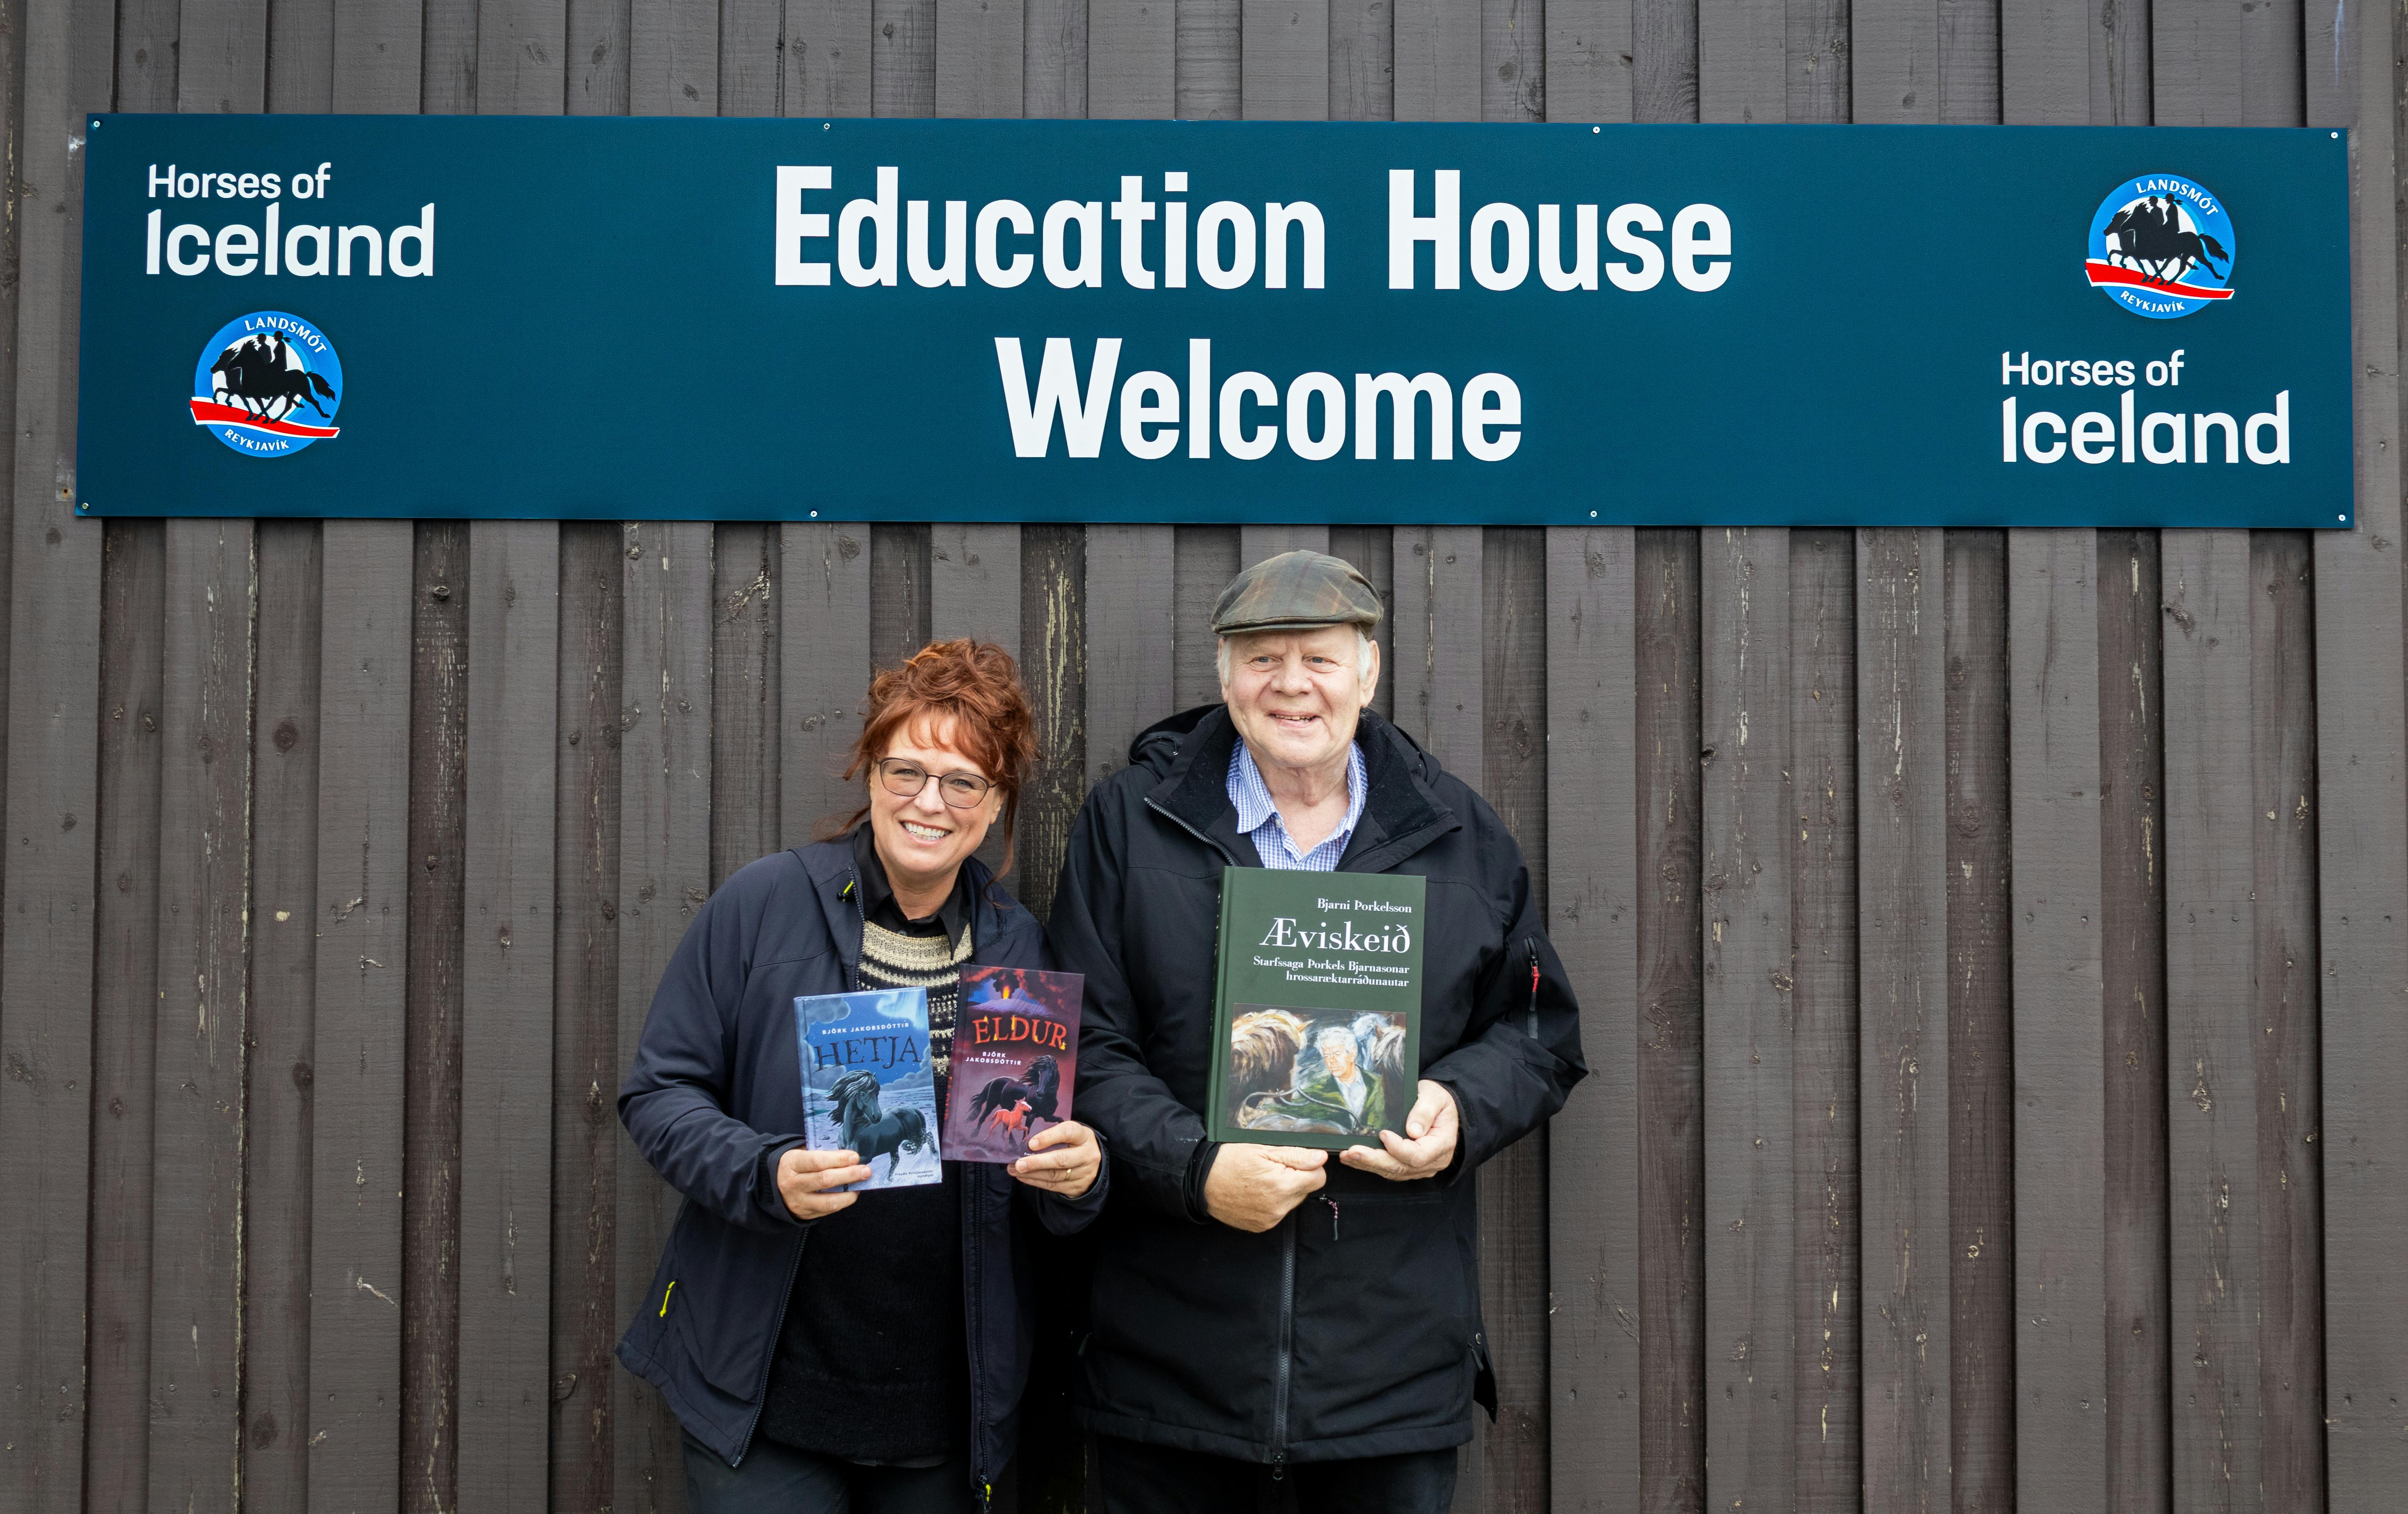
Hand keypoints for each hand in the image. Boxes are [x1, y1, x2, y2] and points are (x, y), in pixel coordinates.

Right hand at [777, 1146, 870, 1220]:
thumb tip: (849, 1156)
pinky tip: (851, 1193)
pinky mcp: (805, 1214)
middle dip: (849, 1175)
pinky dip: (843, 1202)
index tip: (855, 1157)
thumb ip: (821, 1153)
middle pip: (825, 1180)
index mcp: (791, 1164)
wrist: (772, 1185)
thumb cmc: (794, 1165)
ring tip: (861, 1184)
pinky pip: (829, 1210)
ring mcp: (799, 1202)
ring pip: (829, 1201)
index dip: (838, 1159)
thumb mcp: (801, 1153)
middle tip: (866, 1170)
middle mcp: (793, 1184)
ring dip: (850, 1193)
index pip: (817, 1162)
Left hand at [1011, 1120, 1101, 1198]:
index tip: (1031, 1143)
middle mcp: (1087, 1155)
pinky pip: (1053, 1186)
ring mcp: (1083, 1173)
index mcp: (1084, 1136)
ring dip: (1031, 1173)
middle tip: (1018, 1163)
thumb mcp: (1070, 1134)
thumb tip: (1027, 1143)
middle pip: (1061, 1159)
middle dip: (1036, 1162)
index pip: (1068, 1133)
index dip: (1049, 1137)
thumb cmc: (1075, 1144)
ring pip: (1054, 1175)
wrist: (1094, 1164)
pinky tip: (1023, 1177)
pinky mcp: (1076, 1187)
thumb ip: (1053, 1135)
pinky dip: (1036, 1181)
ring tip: (1015, 1169)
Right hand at [1203, 1143, 1328, 1231]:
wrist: (1201, 1181)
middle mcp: (1278, 1207)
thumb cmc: (1229, 1161)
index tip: (1291, 1161)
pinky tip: (1256, 1193)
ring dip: (1283, 1191)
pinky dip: (1272, 1203)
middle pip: (1306, 1191)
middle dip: (1295, 1179)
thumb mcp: (1263, 1149)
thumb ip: (1296, 1155)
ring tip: (1261, 1181)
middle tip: (1271, 1169)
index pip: (1318, 1178)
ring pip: (1292, 1202)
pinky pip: (1278, 1213)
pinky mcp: (1261, 1227)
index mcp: (1281, 1185)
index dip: (1308, 1166)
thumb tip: (1321, 1158)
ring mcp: (1269, 1220)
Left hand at [1338, 1081, 1458, 1181]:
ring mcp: (1420, 1167)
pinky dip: (1369, 1165)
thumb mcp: (1435, 1097)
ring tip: (1348, 1155)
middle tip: (1353, 1151)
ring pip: (1392, 1171)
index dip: (1398, 1148)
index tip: (1383, 1134)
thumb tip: (1413, 1130)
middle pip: (1401, 1167)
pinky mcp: (1408, 1167)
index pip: (1418, 1155)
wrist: (1440, 1109)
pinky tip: (1353, 1159)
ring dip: (1368, 1164)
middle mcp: (1432, 1162)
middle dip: (1374, 1160)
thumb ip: (1424, 1112)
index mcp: (1442, 1145)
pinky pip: (1388, 1170)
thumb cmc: (1438, 1102)